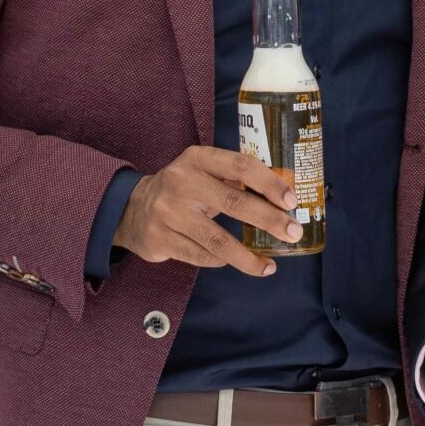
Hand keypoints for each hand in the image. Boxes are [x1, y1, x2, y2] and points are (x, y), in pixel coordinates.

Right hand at [114, 147, 297, 276]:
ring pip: (217, 240)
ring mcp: (168, 212)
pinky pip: (201, 256)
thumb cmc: (182, 190)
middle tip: (293, 233)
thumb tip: (283, 198)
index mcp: (197, 159)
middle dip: (269, 220)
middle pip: (234, 202)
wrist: (130, 209)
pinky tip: (238, 262)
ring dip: (248, 257)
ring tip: (269, 266)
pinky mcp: (160, 240)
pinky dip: (223, 261)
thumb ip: (233, 180)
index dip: (269, 183)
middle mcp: (181, 182)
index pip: (240, 165)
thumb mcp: (202, 172)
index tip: (292, 200)